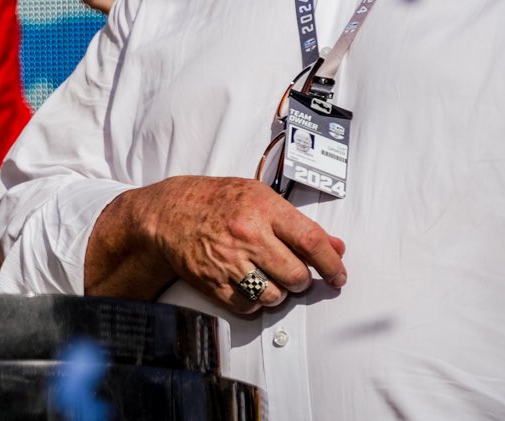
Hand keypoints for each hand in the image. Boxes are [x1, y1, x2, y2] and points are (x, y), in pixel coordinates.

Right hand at [94, 175, 346, 313]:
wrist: (167, 213)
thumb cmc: (216, 201)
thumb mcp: (259, 197)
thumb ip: (298, 224)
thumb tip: (336, 247)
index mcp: (262, 208)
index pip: (312, 242)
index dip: (332, 264)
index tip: (337, 276)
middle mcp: (247, 234)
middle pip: (297, 276)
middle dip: (301, 280)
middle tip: (293, 272)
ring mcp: (228, 260)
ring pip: (275, 296)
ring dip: (278, 292)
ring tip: (266, 277)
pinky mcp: (213, 282)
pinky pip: (249, 307)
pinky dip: (254, 302)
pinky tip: (248, 284)